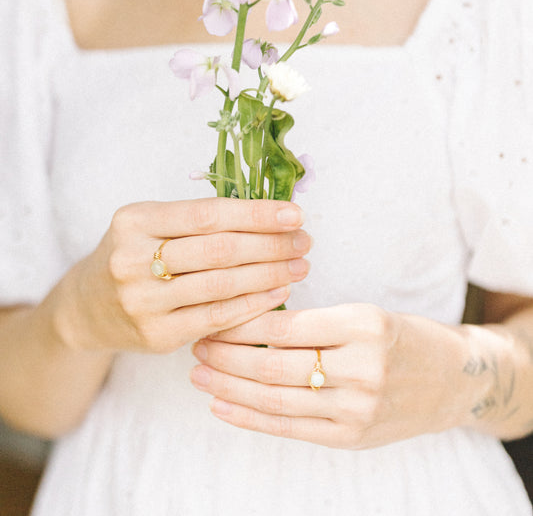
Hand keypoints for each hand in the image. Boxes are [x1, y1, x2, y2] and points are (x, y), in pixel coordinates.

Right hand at [56, 198, 310, 353]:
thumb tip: (272, 214)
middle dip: (270, 244)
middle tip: (304, 241)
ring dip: (270, 275)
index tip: (294, 213)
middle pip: (218, 250)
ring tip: (299, 266)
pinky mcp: (156, 336)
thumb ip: (200, 218)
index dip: (255, 214)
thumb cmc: (135, 253)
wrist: (87, 307)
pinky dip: (253, 305)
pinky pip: (216, 318)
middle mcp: (133, 259)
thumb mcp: (151, 223)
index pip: (207, 214)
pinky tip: (278, 293)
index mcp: (135, 220)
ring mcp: (143, 301)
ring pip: (221, 285)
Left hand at [190, 304, 473, 448]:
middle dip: (226, 355)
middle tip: (197, 344)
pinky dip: (250, 417)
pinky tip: (221, 405)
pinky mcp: (352, 437)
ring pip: (275, 398)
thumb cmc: (398, 337)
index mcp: (364, 323)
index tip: (214, 315)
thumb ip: (312, 322)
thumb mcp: (363, 313)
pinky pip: (289, 427)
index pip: (285, 325)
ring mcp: (358, 408)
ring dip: (229, 386)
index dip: (241, 322)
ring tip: (199, 373)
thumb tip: (243, 319)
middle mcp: (363, 367)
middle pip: (274, 364)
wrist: (449, 380)